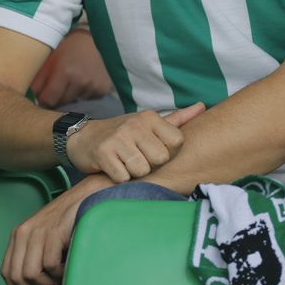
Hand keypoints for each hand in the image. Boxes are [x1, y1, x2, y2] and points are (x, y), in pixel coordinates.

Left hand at [3, 172, 110, 284]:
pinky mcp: (53, 232)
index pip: (7, 272)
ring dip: (49, 283)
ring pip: (32, 274)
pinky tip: (68, 263)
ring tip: (60, 275)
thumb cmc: (69, 225)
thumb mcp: (45, 242)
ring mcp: (37, 232)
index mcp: (18, 236)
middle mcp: (23, 233)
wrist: (87, 199)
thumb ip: (35, 261)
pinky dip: (61, 272)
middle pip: (17, 276)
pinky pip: (51, 266)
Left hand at [30, 28, 112, 107]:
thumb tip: (35, 99)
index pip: (49, 100)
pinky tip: (84, 83)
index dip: (44, 100)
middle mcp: (80, 82)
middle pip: (62, 104)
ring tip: (73, 83)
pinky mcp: (103, 89)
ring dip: (71, 97)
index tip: (44, 96)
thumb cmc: (68, 49)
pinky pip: (88, 101)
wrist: (92, 40)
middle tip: (59, 87)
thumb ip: (39, 80)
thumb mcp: (50, 61)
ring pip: (76, 104)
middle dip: (57, 99)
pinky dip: (84, 96)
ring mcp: (94, 86)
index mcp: (64, 72)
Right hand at [66, 103, 205, 182]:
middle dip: (150, 164)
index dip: (167, 152)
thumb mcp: (148, 124)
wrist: (82, 138)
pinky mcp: (103, 154)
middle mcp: (134, 124)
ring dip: (133, 172)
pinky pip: (124, 177)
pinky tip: (112, 167)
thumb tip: (202, 107)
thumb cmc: (122, 134)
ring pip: (143, 170)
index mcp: (149, 117)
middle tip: (136, 156)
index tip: (152, 149)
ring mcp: (118, 138)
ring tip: (124, 162)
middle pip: (160, 159)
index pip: (177, 142)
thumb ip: (177, 119)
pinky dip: (119, 178)